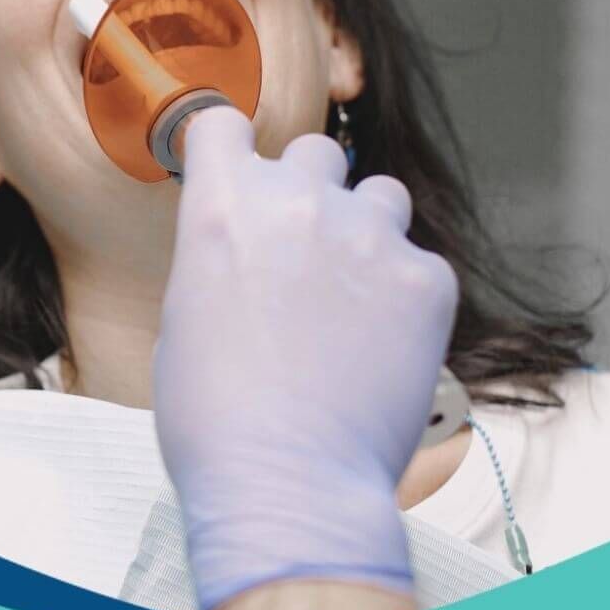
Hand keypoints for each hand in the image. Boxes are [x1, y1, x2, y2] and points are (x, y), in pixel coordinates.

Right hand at [152, 106, 458, 609]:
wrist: (286, 483)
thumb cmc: (214, 419)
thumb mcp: (182, 316)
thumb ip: (220, 255)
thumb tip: (248, 249)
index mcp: (224, 206)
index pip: (224, 125)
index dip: (229, 151)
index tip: (236, 170)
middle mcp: (298, 203)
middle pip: (314, 152)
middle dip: (306, 192)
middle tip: (300, 253)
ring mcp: (370, 237)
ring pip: (380, 196)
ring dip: (364, 230)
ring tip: (351, 297)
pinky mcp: (426, 281)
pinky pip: (419, 264)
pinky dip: (403, 296)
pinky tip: (381, 346)